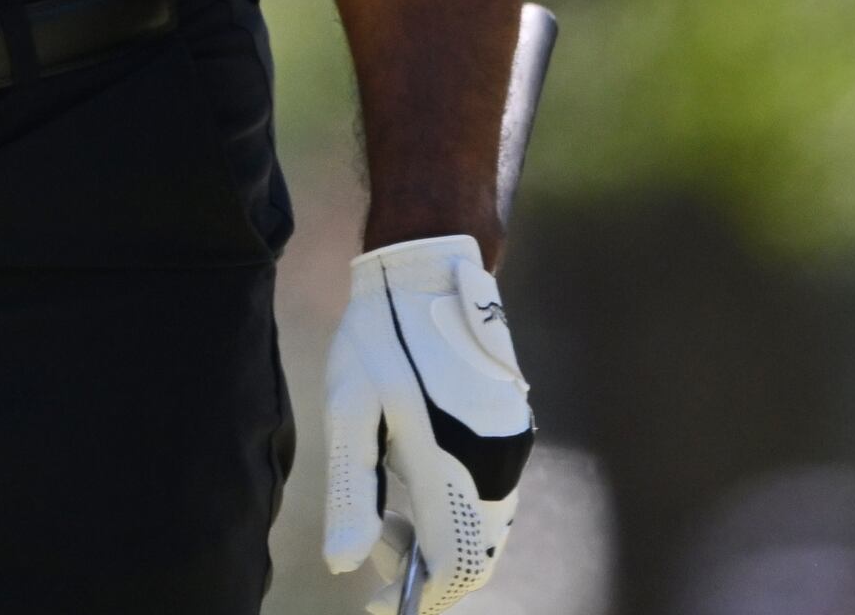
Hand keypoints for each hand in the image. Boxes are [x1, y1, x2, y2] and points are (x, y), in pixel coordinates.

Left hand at [322, 234, 533, 611]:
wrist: (429, 273)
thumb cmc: (379, 338)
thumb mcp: (349, 410)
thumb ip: (351, 490)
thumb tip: (342, 563)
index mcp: (454, 467)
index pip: (454, 564)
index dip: (425, 597)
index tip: (383, 607)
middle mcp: (496, 467)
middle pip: (478, 554)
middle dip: (431, 574)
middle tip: (379, 563)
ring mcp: (511, 449)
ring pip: (488, 528)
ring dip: (445, 543)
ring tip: (389, 528)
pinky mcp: (511, 433)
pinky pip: (490, 498)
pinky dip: (458, 516)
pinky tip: (414, 490)